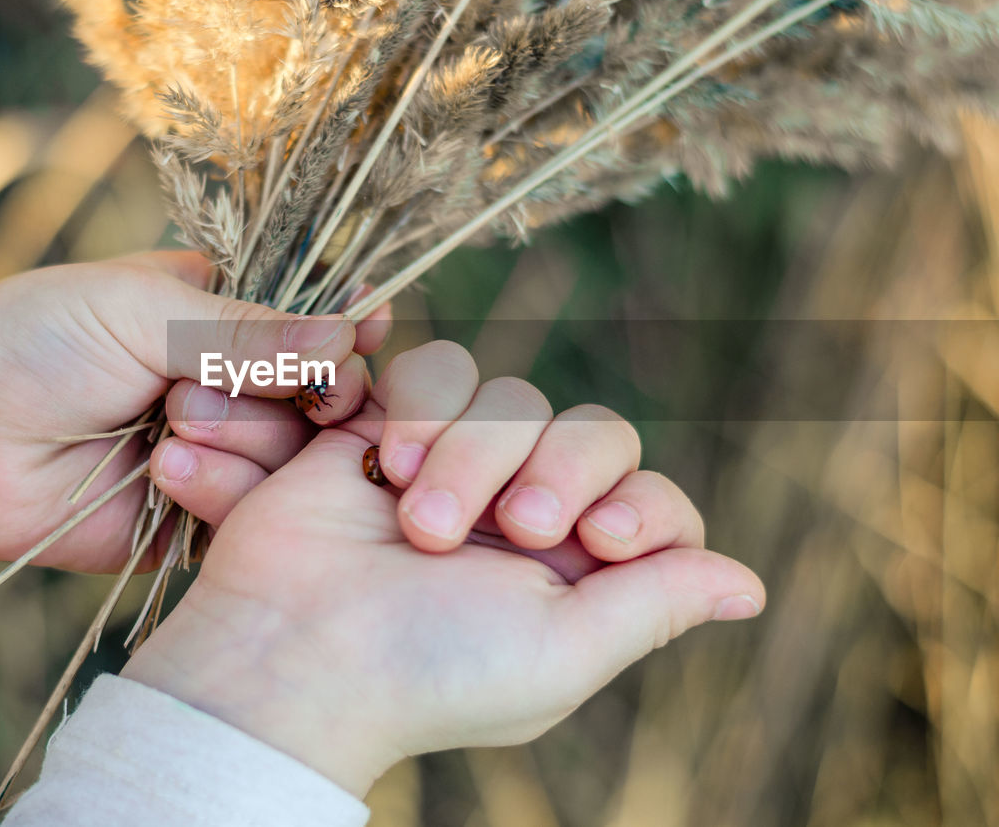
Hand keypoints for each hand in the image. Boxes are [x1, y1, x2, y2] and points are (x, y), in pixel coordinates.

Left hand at [0, 250, 388, 570]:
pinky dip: (225, 490)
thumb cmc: (33, 342)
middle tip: (228, 389)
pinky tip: (165, 472)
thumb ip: (244, 330)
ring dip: (246, 436)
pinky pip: (254, 511)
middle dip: (291, 391)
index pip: (316, 325)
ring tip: (171, 422)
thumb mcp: (139, 310)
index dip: (346, 332)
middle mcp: (233, 387)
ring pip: (297, 455)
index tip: (367, 331)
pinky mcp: (201, 519)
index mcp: (221, 318)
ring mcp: (223, 454)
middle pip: (323, 395)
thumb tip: (348, 336)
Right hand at [129, 341, 764, 796]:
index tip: (597, 537)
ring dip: (470, 452)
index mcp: (574, 572)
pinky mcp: (391, 425)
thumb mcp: (561, 656)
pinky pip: (442, 370)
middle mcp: (522, 510)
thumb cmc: (428, 669)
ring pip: (514, 397)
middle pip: (590, 432)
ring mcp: (458, 464)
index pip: (652, 503)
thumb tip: (748, 584)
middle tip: (497, 530)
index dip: (638, 503)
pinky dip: (422, 403)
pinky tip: (382, 462)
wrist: (291, 648)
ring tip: (415, 517)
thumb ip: (653, 606)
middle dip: (546, 471)